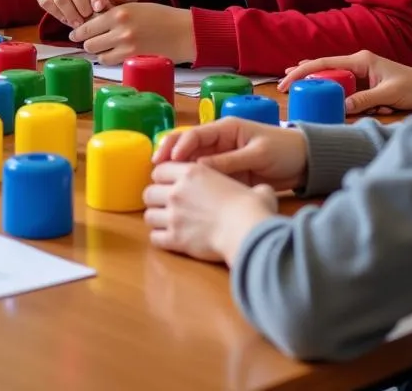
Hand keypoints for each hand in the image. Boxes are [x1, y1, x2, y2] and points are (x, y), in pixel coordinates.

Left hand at [68, 2, 193, 64]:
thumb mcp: (135, 6)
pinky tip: (114, 54)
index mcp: (119, 11)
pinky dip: (108, 59)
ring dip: (98, 51)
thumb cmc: (161, 17)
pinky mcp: (133, 57)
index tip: (76, 33)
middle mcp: (120, 27)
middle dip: (88, 42)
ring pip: (97, 53)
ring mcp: (126, 44)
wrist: (185, 31)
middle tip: (92, 41)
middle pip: (89, 41)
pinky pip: (109, 61)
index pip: (88, 23)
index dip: (81, 30)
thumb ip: (114, 10)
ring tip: (104, 48)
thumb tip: (92, 16)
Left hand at [143, 163, 276, 263]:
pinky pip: (155, 238)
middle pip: (148, 192)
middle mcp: (177, 191)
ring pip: (148, 215)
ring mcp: (173, 215)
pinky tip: (170, 240)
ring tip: (167, 224)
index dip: (163, 178)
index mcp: (191, 173)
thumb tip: (263, 192)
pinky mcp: (174, 238)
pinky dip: (160, 239)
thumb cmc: (252, 207)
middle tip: (166, 206)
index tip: (170, 185)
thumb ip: (251, 187)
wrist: (246, 230)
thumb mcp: (252, 188)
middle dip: (155, 199)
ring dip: (156, 220)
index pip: (159, 170)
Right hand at [154, 117, 308, 190]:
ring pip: (193, 162)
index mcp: (226, 129)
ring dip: (177, 169)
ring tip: (161, 182)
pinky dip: (193, 182)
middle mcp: (219, 142)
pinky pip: (206, 177)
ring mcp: (222, 158)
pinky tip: (182, 193)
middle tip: (154, 168)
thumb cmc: (283, 151)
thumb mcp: (257, 155)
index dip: (179, 146)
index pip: (195, 134)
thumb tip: (199, 169)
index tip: (167, 160)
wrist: (305, 163)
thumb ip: (229, 161)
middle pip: (188, 145)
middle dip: (169, 154)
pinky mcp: (227, 174)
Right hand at [278, 51, 411, 113]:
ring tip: (290, 80)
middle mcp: (358, 62)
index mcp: (360, 60)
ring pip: (331, 75)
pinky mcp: (365, 81)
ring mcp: (361, 71)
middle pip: (323, 67)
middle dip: (302, 74)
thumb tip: (341, 107)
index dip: (303, 71)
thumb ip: (365, 100)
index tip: (286, 80)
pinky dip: (328, 86)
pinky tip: (315, 86)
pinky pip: (342, 83)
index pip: (324, 63)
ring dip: (314, 80)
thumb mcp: (389, 95)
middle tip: (283, 84)